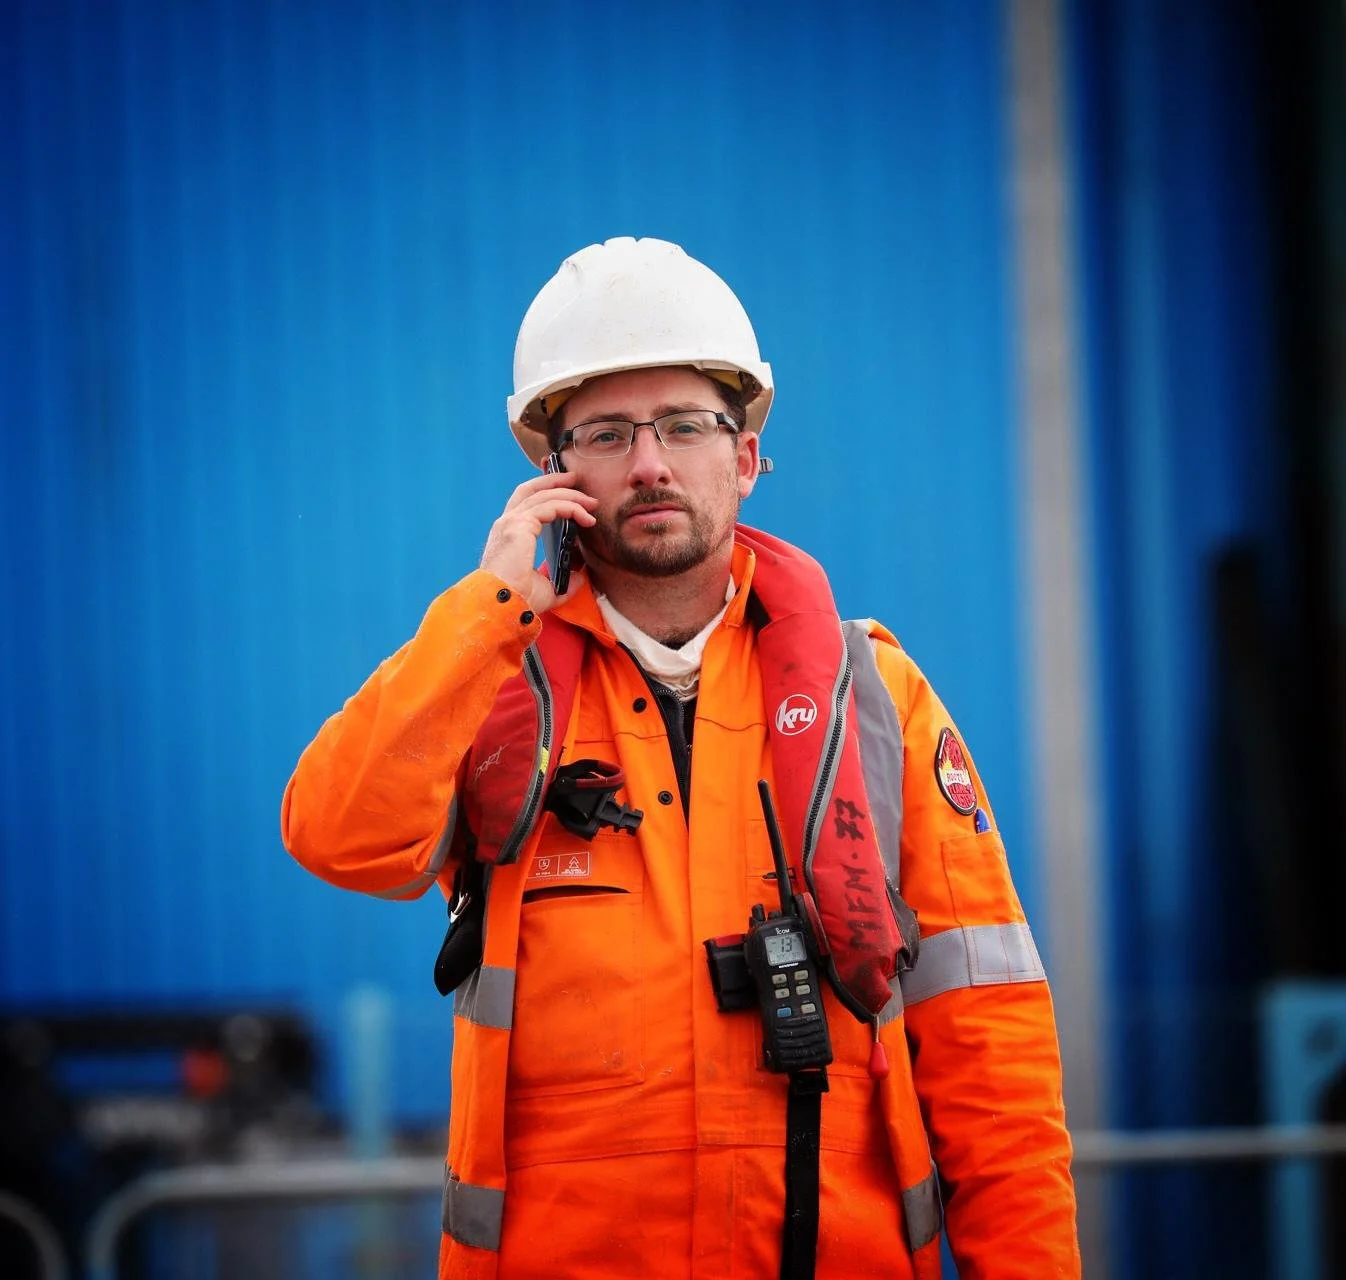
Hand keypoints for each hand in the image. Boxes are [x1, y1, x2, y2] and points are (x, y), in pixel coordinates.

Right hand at [479, 471, 598, 611]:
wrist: (502, 606)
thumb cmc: (518, 600)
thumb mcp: (546, 588)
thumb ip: (563, 580)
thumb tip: (580, 576)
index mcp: (509, 534)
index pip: (526, 502)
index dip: (546, 492)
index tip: (569, 494)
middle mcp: (507, 523)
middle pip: (532, 489)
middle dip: (556, 481)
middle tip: (576, 481)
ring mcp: (512, 522)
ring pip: (545, 495)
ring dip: (570, 496)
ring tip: (590, 502)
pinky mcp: (520, 525)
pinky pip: (551, 507)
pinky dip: (570, 508)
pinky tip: (586, 517)